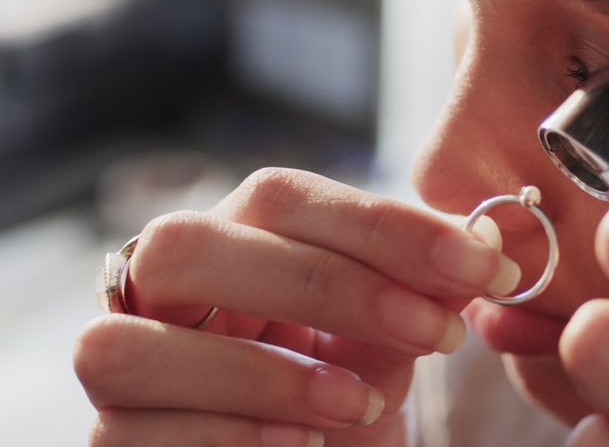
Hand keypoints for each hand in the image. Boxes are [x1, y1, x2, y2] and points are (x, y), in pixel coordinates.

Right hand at [75, 168, 518, 445]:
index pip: (280, 198)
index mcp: (234, 241)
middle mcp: (161, 289)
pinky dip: (229, 435)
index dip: (382, 224)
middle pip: (190, 245)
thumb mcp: (391, 340)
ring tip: (359, 404)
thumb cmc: (345, 395)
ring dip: (264, 375)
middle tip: (437, 333)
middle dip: (327, 285)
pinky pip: (128, 432)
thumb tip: (486, 242)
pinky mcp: (110, 441)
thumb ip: (423, 292)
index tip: (480, 264)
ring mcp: (119, 366)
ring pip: (133, 344)